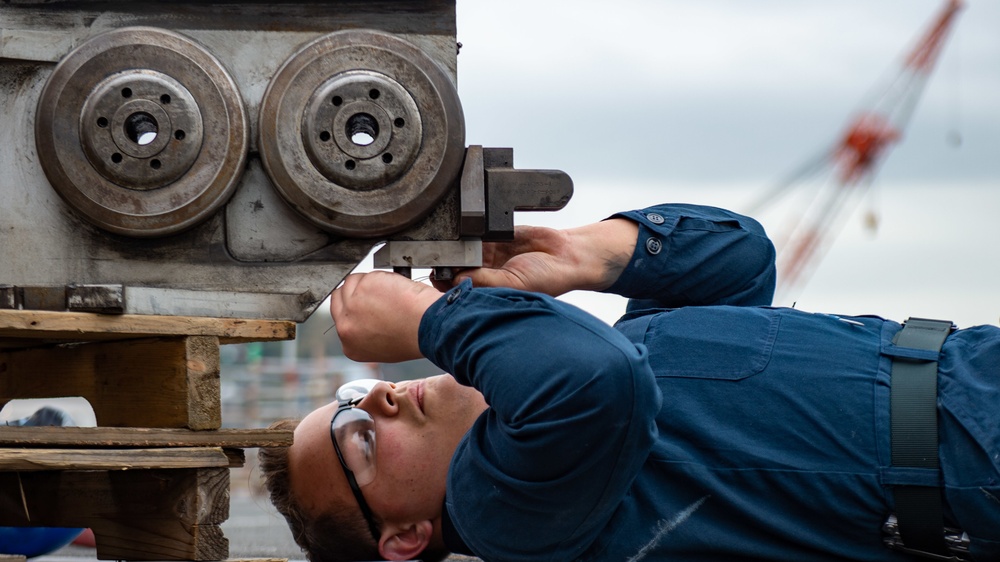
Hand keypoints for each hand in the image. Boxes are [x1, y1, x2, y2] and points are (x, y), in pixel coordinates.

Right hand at [329, 271, 442, 362]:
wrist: (426, 326)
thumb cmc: (414, 337)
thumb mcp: (382, 346)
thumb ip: (365, 333)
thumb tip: (365, 317)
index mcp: (350, 345)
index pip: (341, 319)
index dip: (354, 308)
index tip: (366, 306)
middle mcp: (345, 327)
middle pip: (339, 298)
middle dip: (355, 293)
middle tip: (374, 294)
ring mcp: (351, 305)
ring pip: (351, 282)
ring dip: (368, 283)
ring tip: (388, 293)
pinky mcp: (362, 286)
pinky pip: (368, 274)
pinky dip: (381, 277)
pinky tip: (394, 288)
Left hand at [433, 218, 637, 296]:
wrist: (567, 255)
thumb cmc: (548, 279)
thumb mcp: (514, 283)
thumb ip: (486, 281)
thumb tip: (456, 279)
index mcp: (487, 294)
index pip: (458, 291)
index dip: (446, 282)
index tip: (437, 273)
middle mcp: (483, 277)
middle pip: (453, 269)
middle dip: (446, 262)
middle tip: (439, 255)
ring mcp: (486, 257)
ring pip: (460, 251)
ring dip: (455, 246)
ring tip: (449, 241)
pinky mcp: (493, 238)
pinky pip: (473, 234)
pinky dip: (467, 232)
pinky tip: (463, 230)